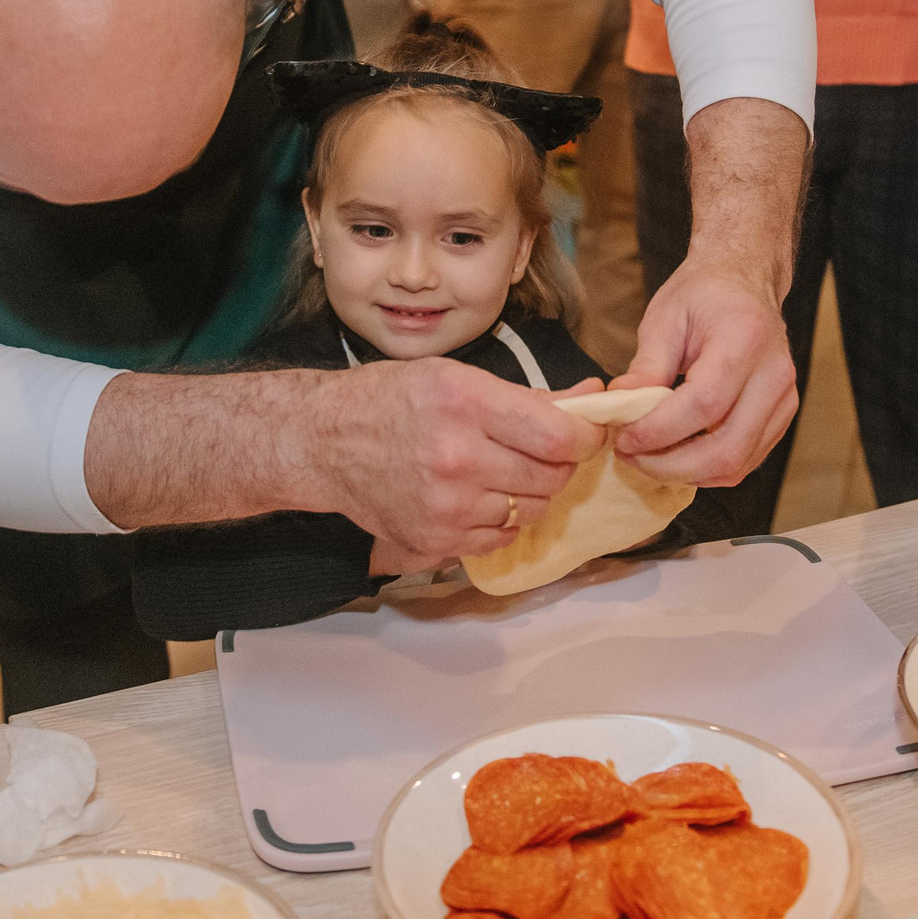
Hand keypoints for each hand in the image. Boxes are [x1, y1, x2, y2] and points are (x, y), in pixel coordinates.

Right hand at [314, 360, 602, 573]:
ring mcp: (445, 506)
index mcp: (466, 405)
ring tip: (495, 471)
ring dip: (526, 493)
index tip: (583, 432)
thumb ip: (528, 396)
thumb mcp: (456, 377)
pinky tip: (473, 497)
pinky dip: (497, 520)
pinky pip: (498, 538)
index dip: (584, 435)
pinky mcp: (433, 541)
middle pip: (551, 477)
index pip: (559, 436)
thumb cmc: (389, 400)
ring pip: (530, 510)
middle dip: (556, 463)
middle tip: (538, 451)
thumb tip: (592, 397)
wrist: (324, 442)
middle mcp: (457, 458)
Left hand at [609, 252, 797, 488]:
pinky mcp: (782, 415)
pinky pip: (745, 460)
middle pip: (727, 448)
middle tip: (630, 456)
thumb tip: (618, 409)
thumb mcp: (664, 319)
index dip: (660, 431)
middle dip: (671, 465)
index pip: (705, 404)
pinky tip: (676, 454)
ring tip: (647, 457)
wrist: (744, 280)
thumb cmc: (703, 294)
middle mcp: (773, 373)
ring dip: (686, 473)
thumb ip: (645, 367)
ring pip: (737, 463)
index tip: (624, 438)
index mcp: (744, 338)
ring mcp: (784, 398)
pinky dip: (706, 468)